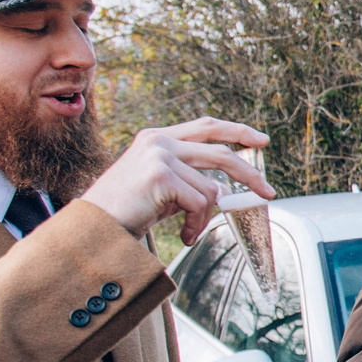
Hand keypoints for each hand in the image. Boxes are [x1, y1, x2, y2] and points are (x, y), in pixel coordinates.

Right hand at [80, 118, 274, 243]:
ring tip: (191, 233)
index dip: (236, 130)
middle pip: (220, 152)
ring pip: (210, 188)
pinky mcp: (161, 176)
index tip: (260, 140)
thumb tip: (224, 190)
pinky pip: (200, 203)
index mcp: (157, 138)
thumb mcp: (162, 191)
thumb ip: (190, 182)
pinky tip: (184, 235)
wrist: (93, 228)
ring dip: (206, 217)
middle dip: (249, 174)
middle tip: (268, 191)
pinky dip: (197, 225)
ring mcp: (159, 156)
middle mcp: (159, 141)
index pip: (205, 126)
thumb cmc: (124, 213)